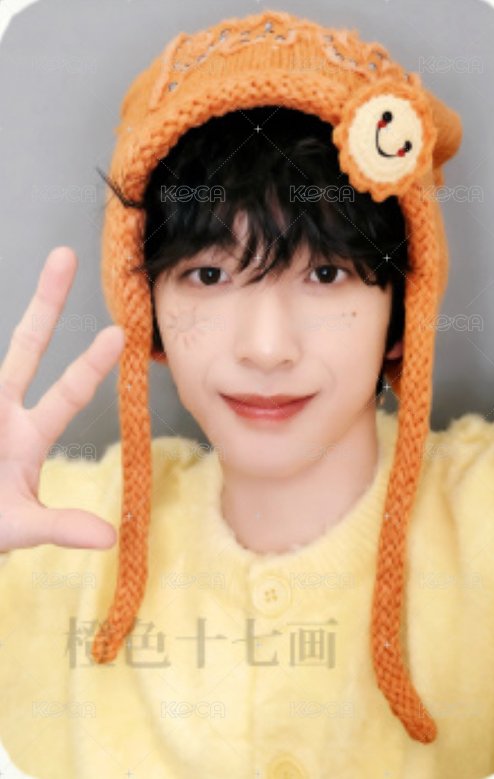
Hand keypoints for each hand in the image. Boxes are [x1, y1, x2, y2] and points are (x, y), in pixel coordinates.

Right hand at [0, 246, 124, 551]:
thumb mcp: (19, 525)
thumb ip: (58, 526)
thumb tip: (110, 538)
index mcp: (28, 434)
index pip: (66, 391)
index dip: (90, 363)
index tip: (119, 333)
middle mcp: (2, 409)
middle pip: (26, 346)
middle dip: (46, 302)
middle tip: (66, 254)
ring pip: (1, 355)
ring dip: (24, 315)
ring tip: (54, 261)